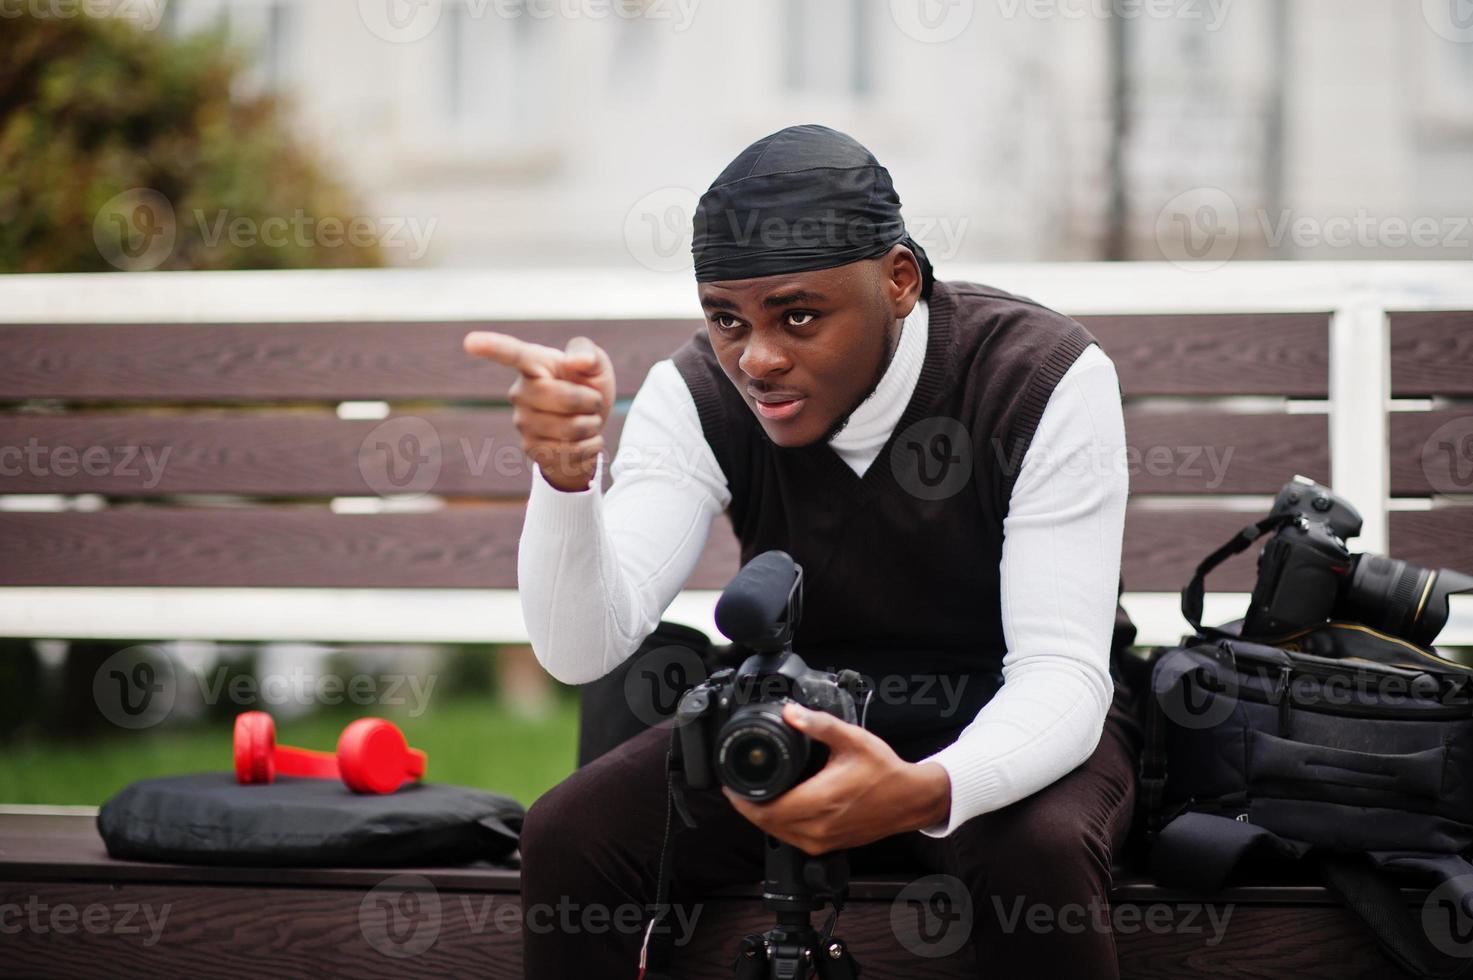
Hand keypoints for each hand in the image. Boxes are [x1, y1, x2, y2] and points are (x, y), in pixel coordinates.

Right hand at [462, 331, 615, 491]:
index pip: (512, 354)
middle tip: (592, 401)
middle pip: (564, 398)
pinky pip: (571, 451)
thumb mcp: (596, 365)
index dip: (492, 347)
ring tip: (587, 420)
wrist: (590, 427)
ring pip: (571, 429)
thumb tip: (577, 361)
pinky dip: (590, 447)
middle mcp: (520, 392)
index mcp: (534, 364)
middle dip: (591, 402)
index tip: (470, 341)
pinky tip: (584, 440)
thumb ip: (589, 355)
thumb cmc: (589, 387)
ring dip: (592, 426)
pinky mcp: (529, 448)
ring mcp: (522, 422)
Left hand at [723, 703, 951, 854]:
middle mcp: (819, 827)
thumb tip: (791, 713)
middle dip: (748, 806)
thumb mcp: (852, 740)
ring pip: (777, 834)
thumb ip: (819, 725)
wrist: (910, 800)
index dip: (743, 799)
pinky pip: (791, 838)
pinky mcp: (826, 846)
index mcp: (822, 801)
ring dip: (761, 817)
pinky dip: (778, 824)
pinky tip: (777, 807)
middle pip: (766, 824)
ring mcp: (822, 841)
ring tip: (754, 795)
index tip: (731, 785)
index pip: (768, 810)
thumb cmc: (885, 771)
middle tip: (738, 787)